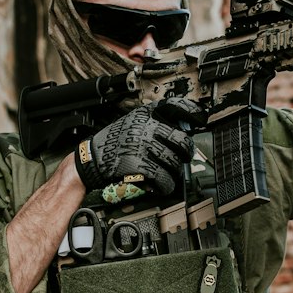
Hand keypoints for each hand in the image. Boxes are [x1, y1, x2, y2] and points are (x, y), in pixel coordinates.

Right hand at [74, 105, 192, 196]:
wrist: (90, 159)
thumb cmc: (114, 142)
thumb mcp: (133, 123)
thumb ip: (154, 123)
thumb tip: (183, 130)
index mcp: (145, 114)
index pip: (176, 106)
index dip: (193, 113)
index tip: (201, 120)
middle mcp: (146, 128)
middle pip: (182, 141)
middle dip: (187, 152)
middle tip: (184, 156)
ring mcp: (143, 146)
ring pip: (175, 162)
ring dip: (175, 172)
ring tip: (170, 173)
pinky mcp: (139, 166)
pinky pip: (164, 178)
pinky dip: (166, 185)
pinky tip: (163, 185)